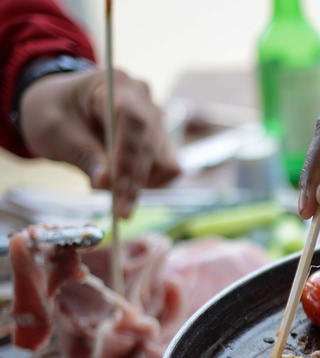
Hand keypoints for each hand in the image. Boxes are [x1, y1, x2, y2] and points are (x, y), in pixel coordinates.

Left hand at [19, 68, 180, 218]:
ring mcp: (156, 119)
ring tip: (113, 193)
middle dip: (133, 181)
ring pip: (163, 160)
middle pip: (150, 145)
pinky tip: (128, 186)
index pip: (133, 121)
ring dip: (142, 184)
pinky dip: (152, 183)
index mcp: (115, 84)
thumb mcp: (55, 130)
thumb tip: (106, 185)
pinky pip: (168, 167)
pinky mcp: (161, 139)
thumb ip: (83, 154)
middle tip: (118, 211)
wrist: (61, 106)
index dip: (127, 157)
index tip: (113, 189)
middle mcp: (143, 99)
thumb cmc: (52, 111)